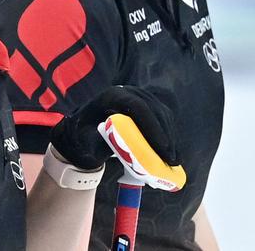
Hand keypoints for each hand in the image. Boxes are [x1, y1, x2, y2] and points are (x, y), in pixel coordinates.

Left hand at [50, 86, 178, 170]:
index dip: (152, 126)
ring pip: (161, 114)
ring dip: (169, 137)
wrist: (83, 131)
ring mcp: (139, 97)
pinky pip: (162, 119)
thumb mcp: (86, 142)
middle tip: (170, 160)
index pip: (137, 106)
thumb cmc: (83, 137)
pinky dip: (167, 135)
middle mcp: (128, 92)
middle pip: (154, 110)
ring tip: (172, 161)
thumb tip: (125, 151)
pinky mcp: (146, 106)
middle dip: (164, 135)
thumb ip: (101, 144)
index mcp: (112, 96)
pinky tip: (169, 153)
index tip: (162, 148)